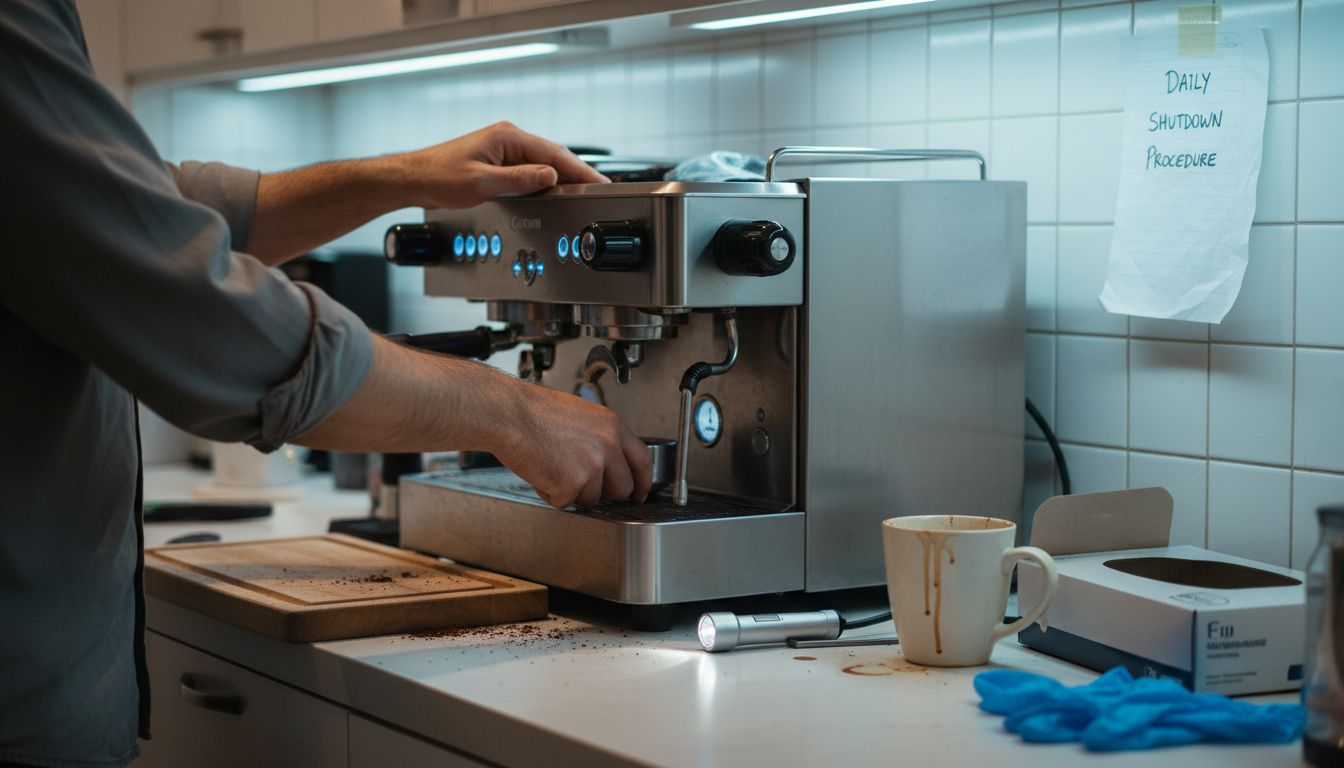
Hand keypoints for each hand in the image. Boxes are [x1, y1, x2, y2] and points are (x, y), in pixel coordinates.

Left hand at [399, 122, 607, 208]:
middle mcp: (508, 138)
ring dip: (562, 176)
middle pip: (552, 155)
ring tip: (582, 190)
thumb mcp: (482, 183)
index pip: (553, 153)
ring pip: (543, 162)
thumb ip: (519, 179)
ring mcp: (504, 148)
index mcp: (507, 137)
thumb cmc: (439, 176)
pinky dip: (546, 179)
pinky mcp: (499, 160)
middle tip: (598, 188)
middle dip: (576, 172)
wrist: (414, 179)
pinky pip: (530, 168)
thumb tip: (549, 176)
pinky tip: (554, 189)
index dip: (578, 169)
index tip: (597, 181)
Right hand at [492, 383, 651, 508]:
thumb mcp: (582, 415)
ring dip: (573, 491)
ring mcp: (592, 466)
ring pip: (592, 498)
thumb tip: (607, 459)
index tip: (640, 492)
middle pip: (623, 487)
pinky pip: (565, 502)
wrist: (510, 415)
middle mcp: (608, 446)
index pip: (642, 459)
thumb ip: (601, 437)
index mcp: (612, 426)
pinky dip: (551, 494)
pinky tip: (541, 472)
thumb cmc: (535, 412)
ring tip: (553, 467)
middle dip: (605, 492)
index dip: (643, 481)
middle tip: (583, 483)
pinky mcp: (571, 483)